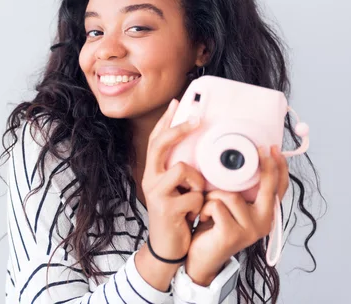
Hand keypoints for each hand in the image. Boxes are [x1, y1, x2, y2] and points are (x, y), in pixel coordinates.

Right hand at [137, 98, 204, 286]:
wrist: (168, 248)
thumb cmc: (177, 216)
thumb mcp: (178, 190)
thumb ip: (183, 172)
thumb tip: (200, 151)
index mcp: (153, 172)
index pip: (156, 140)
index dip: (166, 121)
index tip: (177, 102)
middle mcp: (150, 178)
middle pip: (160, 145)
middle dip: (178, 129)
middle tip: (197, 120)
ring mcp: (156, 193)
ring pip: (182, 169)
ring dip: (197, 182)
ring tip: (197, 196)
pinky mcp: (166, 209)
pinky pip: (193, 195)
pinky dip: (200, 204)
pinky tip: (196, 213)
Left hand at [184, 145, 289, 285]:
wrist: (200, 258)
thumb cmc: (213, 226)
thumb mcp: (230, 206)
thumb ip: (239, 191)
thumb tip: (239, 161)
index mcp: (265, 214)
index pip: (279, 189)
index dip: (279, 168)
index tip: (273, 148)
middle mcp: (263, 222)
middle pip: (266, 188)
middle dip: (264, 166)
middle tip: (259, 149)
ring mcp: (250, 229)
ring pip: (230, 194)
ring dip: (212, 197)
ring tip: (206, 209)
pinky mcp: (233, 234)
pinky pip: (217, 205)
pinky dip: (205, 207)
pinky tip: (202, 218)